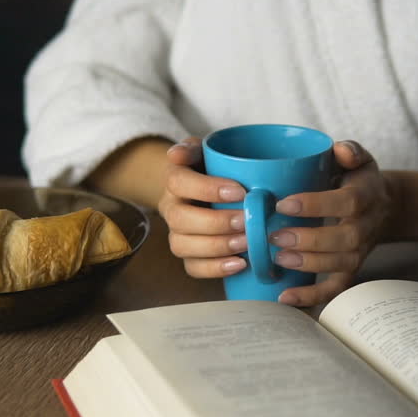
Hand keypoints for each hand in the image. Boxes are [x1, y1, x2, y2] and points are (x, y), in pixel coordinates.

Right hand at [157, 137, 251, 277]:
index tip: (240, 191)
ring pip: (183, 246)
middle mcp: (171, 209)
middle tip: (245, 221)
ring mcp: (178, 234)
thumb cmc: (215, 169)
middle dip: (215, 222)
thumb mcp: (207, 151)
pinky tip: (240, 264)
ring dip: (216, 247)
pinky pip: (192, 268)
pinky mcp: (189, 256)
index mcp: (175, 180)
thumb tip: (177, 154)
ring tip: (246, 243)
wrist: (212, 191)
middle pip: (180, 219)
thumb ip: (195, 148)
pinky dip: (215, 269)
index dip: (207, 188)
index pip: (179, 182)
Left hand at [270, 141, 392, 306]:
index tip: (283, 203)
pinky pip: (336, 287)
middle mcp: (367, 226)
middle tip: (275, 237)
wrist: (382, 205)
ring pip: (341, 264)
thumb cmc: (357, 178)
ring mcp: (360, 250)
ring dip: (309, 265)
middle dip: (310, 240)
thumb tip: (340, 149)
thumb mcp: (358, 158)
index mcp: (367, 195)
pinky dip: (312, 296)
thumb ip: (349, 151)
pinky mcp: (351, 268)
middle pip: (345, 239)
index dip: (317, 204)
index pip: (346, 202)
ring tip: (278, 259)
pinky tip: (285, 298)